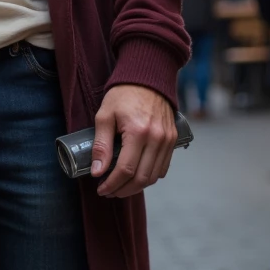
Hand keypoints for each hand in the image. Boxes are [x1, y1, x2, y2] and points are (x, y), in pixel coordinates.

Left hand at [91, 84, 176, 198]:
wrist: (148, 78)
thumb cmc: (123, 95)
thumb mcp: (105, 116)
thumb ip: (101, 145)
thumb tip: (97, 171)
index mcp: (138, 132)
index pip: (125, 169)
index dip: (112, 184)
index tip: (101, 189)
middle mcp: (157, 138)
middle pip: (141, 178)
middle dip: (123, 190)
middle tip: (109, 191)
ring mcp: (167, 140)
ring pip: (153, 176)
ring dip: (136, 187)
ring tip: (120, 187)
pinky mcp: (173, 140)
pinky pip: (163, 168)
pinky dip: (149, 177)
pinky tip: (136, 177)